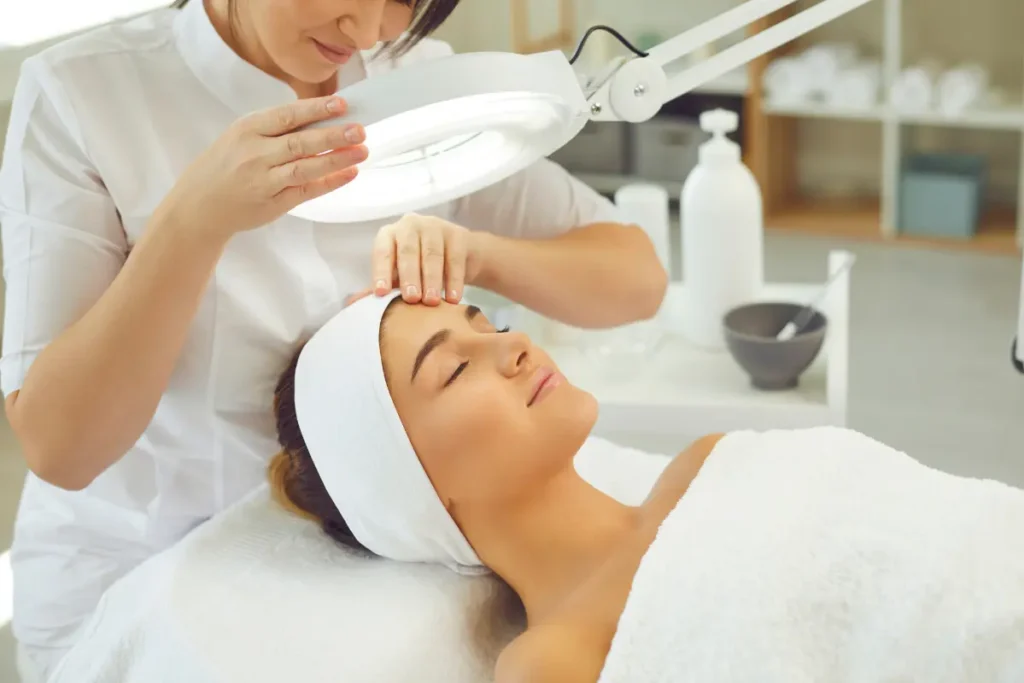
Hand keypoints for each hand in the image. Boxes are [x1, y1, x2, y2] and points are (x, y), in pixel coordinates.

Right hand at [160, 96, 366, 243]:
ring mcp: (264, 180)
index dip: (316, 109)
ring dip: (336, 158)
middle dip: (333, 134)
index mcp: (247, 129)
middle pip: (300, 142)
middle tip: (360, 129)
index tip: (342, 104)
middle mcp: (255, 154)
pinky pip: (306, 191)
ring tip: (361, 151)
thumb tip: (322, 117)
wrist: (199, 204)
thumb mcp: (241, 136)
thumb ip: (275, 128)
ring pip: (305, 167)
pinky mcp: (273, 203)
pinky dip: (329, 182)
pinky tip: (349, 173)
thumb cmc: (225, 165)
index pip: (287, 116)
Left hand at [371, 214, 481, 305]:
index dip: (381, 272)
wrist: (460, 256)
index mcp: (390, 235)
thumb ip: (383, 286)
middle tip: (412, 299)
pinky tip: (453, 298)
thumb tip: (355, 303)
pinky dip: (454, 280)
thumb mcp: (399, 276)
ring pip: (432, 253)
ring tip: (432, 302)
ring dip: (431, 279)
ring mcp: (435, 226)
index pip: (382, 252)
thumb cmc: (420, 268)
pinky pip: (455, 258)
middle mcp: (410, 225)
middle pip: (408, 250)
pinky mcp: (458, 234)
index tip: (381, 293)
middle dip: (409, 276)